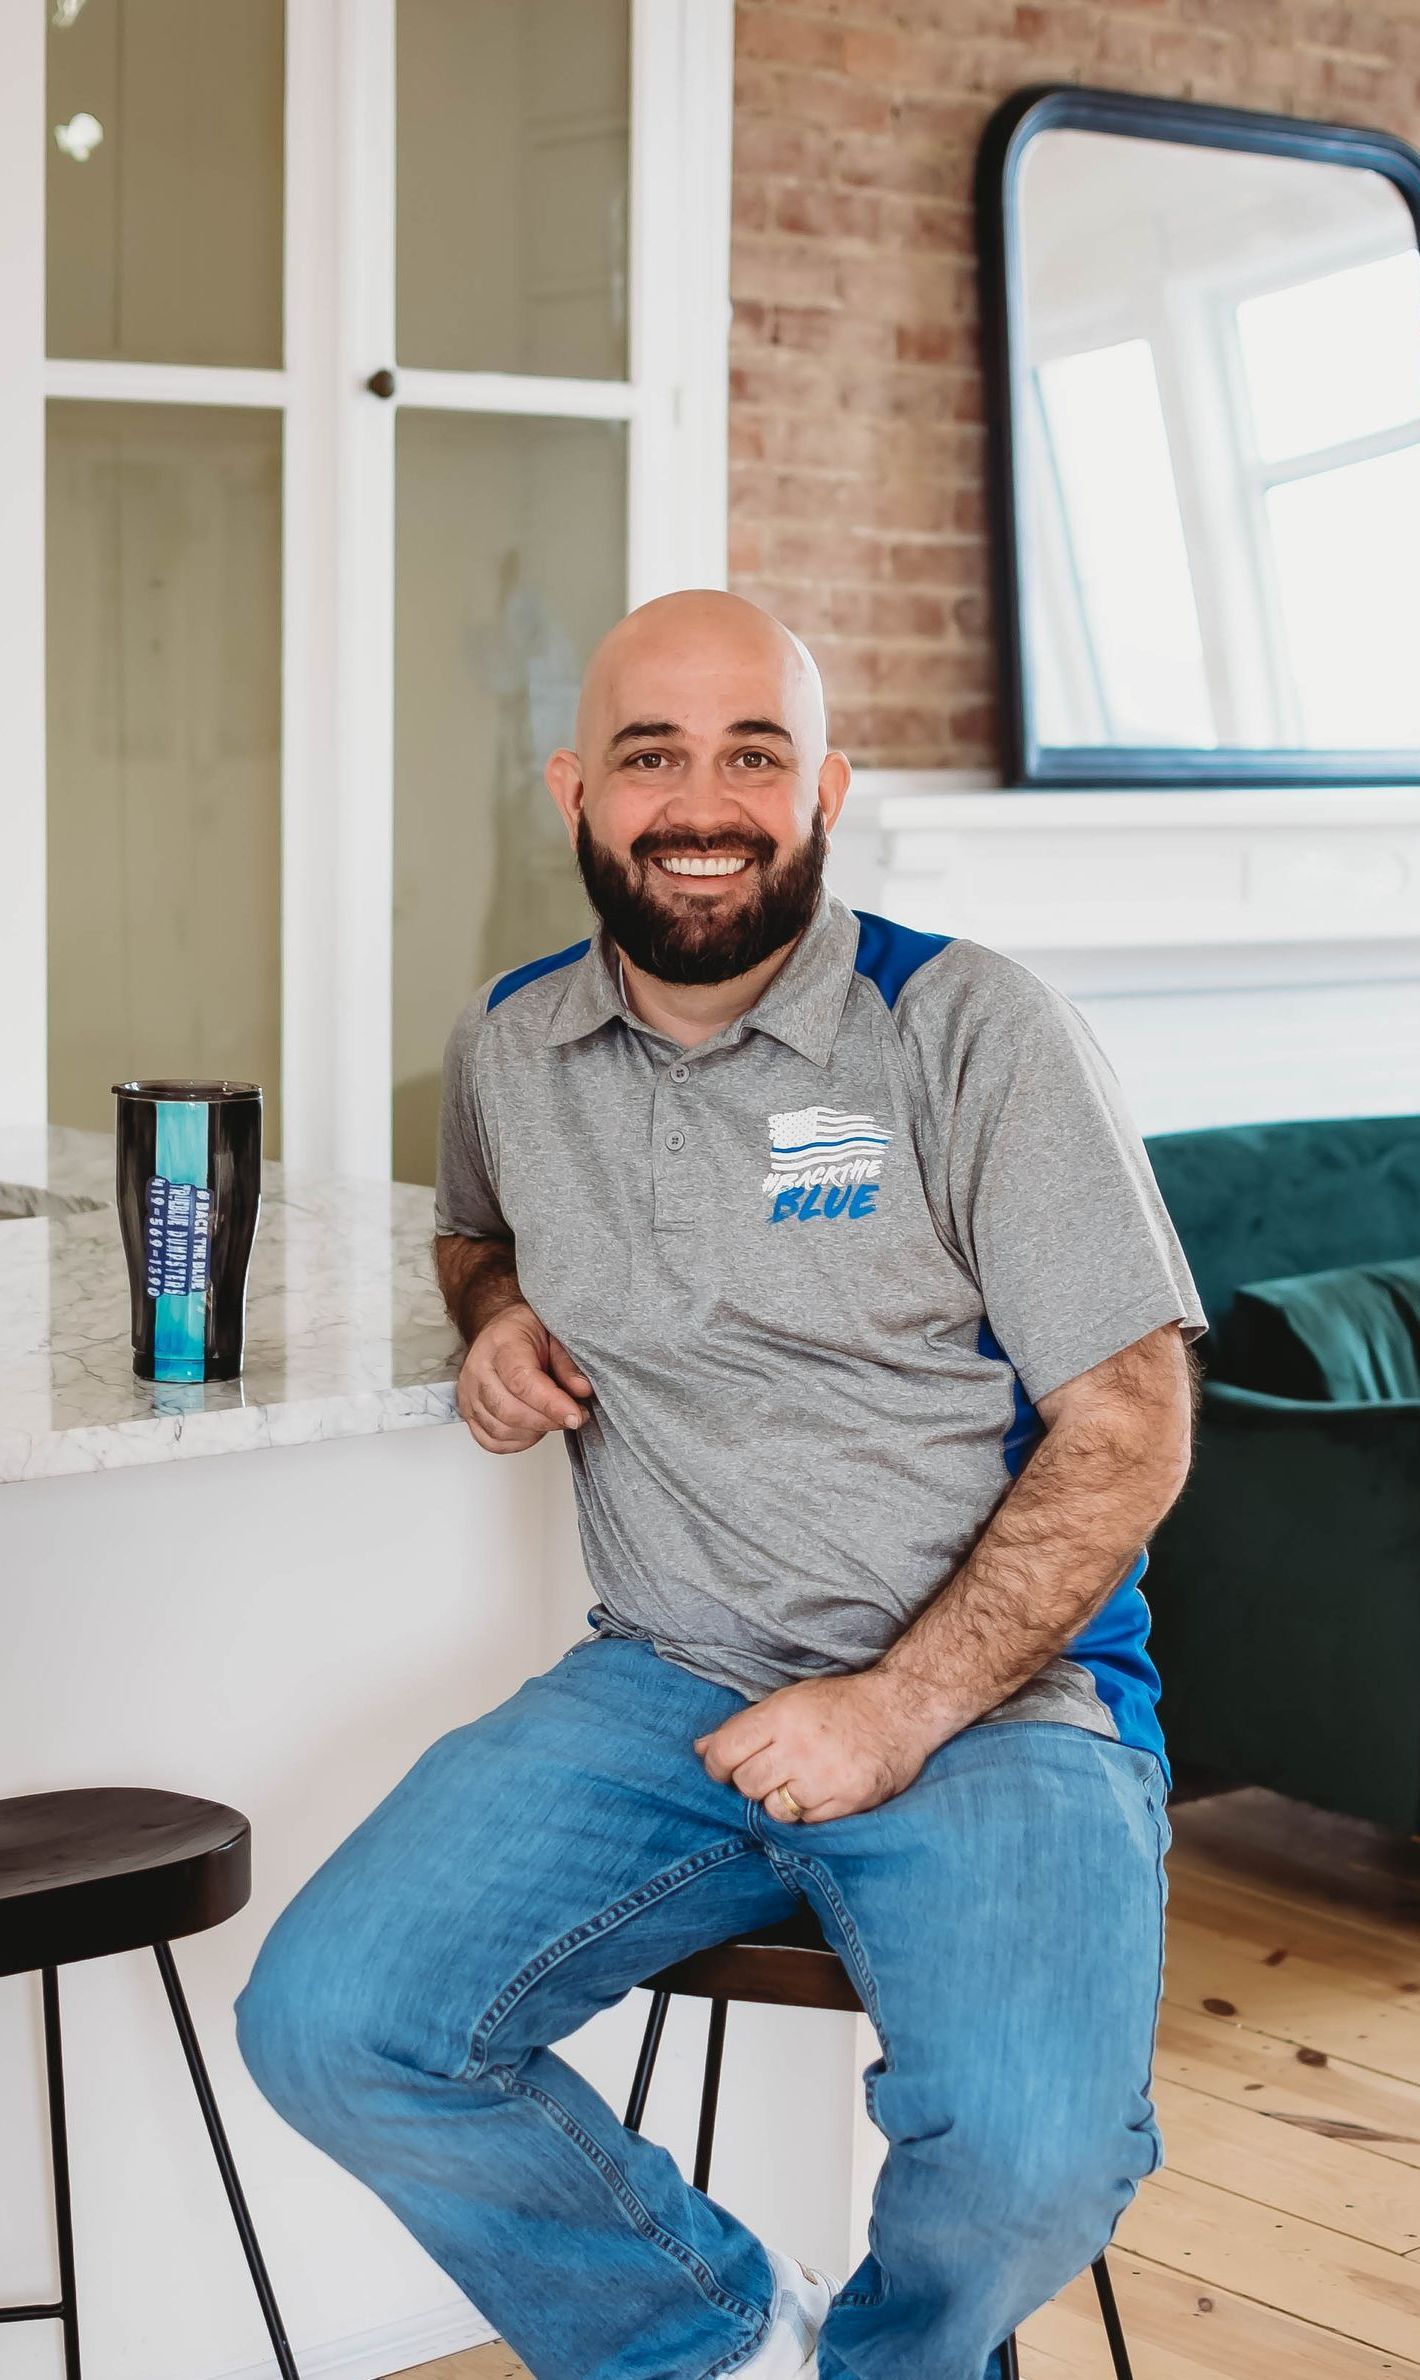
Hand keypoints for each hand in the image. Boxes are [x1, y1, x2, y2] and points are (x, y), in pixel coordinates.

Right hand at [457, 1302, 592, 1452]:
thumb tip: (582, 1389)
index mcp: (501, 1343)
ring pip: (500, 1429)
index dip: (551, 1404)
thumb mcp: (555, 1336)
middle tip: (573, 1416)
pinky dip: (517, 1441)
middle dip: (547, 1421)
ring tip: (553, 1417)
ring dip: (534, 1432)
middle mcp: (478, 1368)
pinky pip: (491, 1440)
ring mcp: (469, 1392)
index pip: (521, 1381)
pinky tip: (534, 1428)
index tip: (575, 1416)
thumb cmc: (528, 1332)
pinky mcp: (468, 1411)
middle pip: (509, 1411)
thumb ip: (568, 1363)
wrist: (503, 1330)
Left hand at [693, 1669, 946, 1823]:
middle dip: (750, 1783)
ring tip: (799, 1780)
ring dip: (781, 1800)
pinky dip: (809, 1811)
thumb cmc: (841, 1704)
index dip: (716, 1765)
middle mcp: (800, 1745)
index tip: (724, 1768)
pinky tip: (822, 1789)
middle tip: (769, 1772)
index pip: (724, 1752)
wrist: (902, 1710)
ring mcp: (826, 1775)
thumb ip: (745, 1726)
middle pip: (747, 1784)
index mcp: (782, 1714)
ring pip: (775, 1809)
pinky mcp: (849, 1799)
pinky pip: (807, 1822)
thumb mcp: (790, 1700)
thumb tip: (700, 1750)